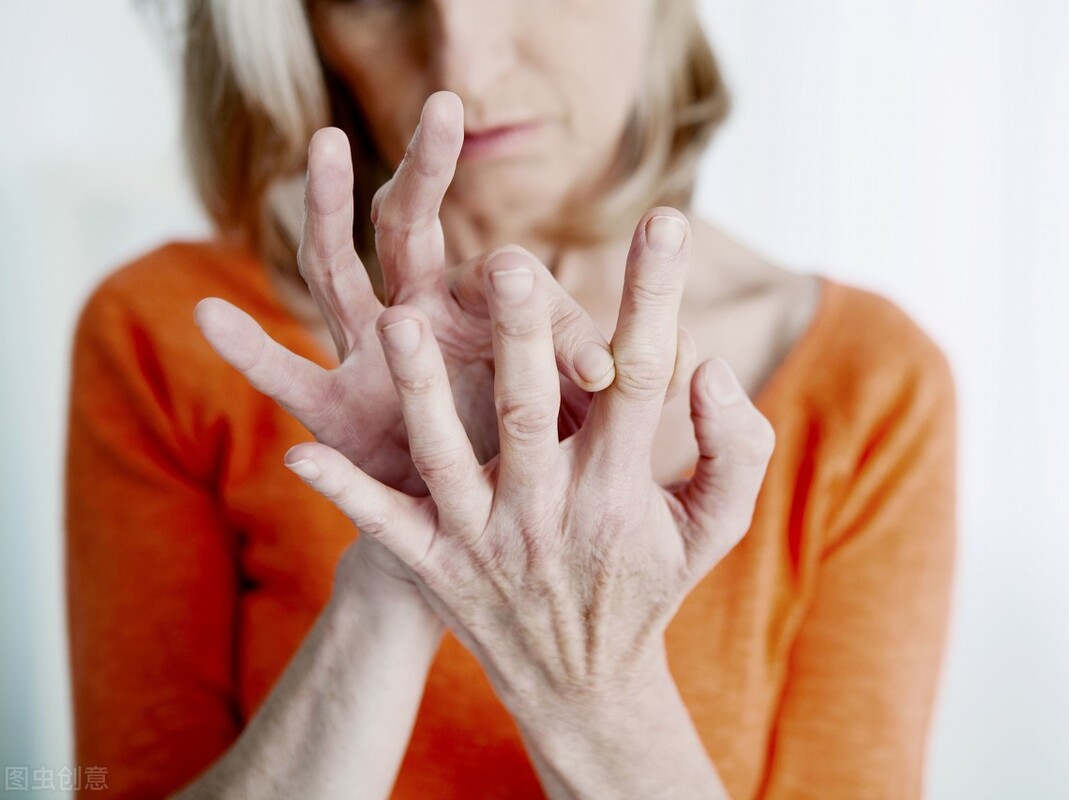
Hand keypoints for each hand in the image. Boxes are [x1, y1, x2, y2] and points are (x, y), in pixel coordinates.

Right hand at [195, 94, 613, 497]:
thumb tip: (639, 363)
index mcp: (485, 313)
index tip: (597, 373)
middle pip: (416, 228)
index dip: (551, 317)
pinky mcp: (333, 409)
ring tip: (321, 142)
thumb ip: (593, 381)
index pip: (511, 277)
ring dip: (326, 208)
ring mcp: (368, 354)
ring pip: (338, 270)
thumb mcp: (572, 419)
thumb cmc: (534, 460)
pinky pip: (284, 374)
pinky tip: (207, 313)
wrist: (479, 526)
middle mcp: (421, 316)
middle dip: (430, 170)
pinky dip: (247, 349)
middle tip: (446, 105)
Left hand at [281, 209, 775, 714]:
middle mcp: (551, 510)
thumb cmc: (651, 580)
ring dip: (420, 394)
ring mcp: (487, 540)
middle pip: (533, 411)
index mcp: (621, 485)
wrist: (584, 683)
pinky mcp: (437, 566)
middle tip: (506, 264)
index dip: (654, 299)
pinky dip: (346, 494)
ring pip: (448, 458)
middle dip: (520, 337)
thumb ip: (734, 446)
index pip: (642, 379)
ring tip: (396, 324)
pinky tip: (300, 451)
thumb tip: (708, 368)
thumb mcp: (716, 525)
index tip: (663, 220)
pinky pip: (386, 529)